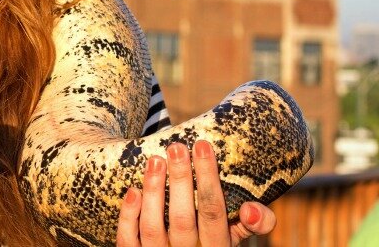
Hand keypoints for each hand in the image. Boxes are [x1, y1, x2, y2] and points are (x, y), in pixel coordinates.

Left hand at [117, 140, 276, 245]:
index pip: (213, 212)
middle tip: (176, 147)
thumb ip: (253, 223)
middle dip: (180, 180)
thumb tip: (253, 208)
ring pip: (153, 228)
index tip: (202, 145)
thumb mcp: (235, 234)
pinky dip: (129, 216)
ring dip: (153, 191)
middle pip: (182, 218)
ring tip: (155, 160)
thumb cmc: (213, 241)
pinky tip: (133, 190)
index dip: (208, 178)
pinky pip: (129, 240)